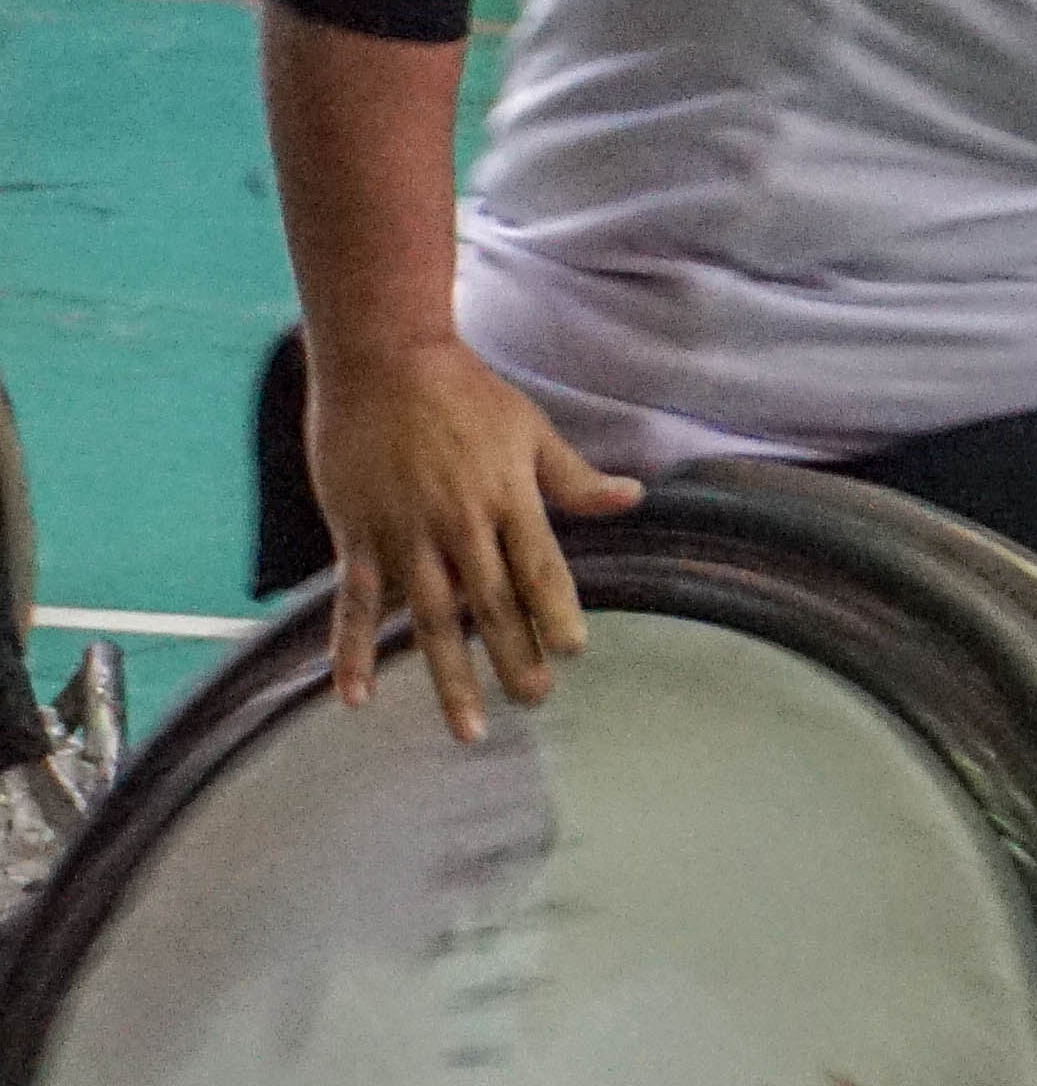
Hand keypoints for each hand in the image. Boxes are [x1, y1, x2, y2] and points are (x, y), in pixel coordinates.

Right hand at [302, 341, 643, 743]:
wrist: (382, 358)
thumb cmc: (463, 391)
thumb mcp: (530, 429)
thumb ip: (576, 478)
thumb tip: (635, 498)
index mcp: (507, 498)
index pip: (538, 567)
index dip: (556, 609)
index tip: (573, 649)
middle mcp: (458, 524)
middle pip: (492, 604)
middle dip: (514, 657)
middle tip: (535, 701)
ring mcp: (404, 533)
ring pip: (431, 618)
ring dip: (448, 675)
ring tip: (469, 728)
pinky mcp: (356, 535)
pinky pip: (355, 604)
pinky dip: (352, 652)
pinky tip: (355, 698)